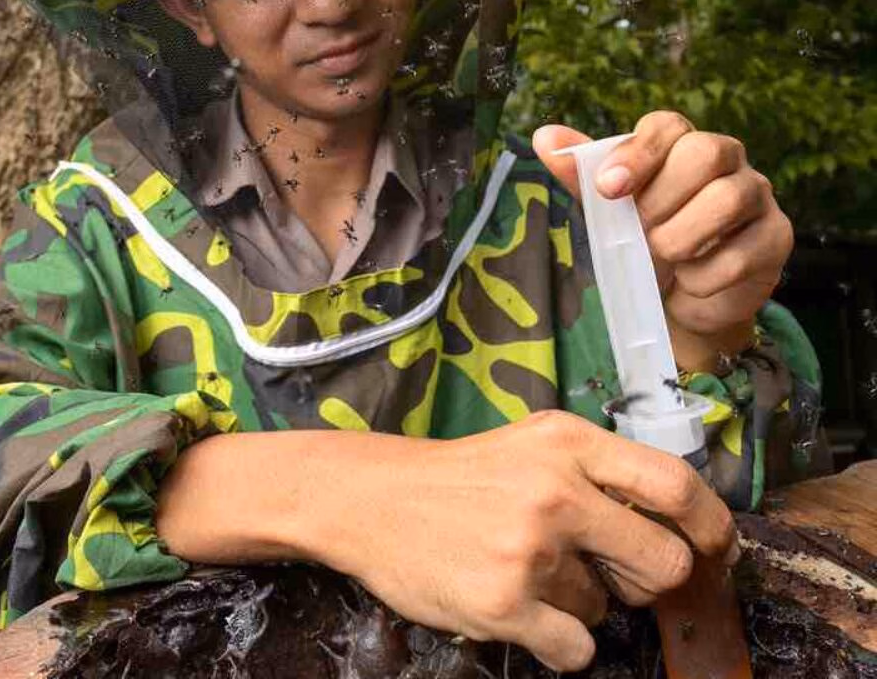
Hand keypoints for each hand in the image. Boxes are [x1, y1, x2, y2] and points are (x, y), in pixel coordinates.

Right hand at [319, 412, 739, 672]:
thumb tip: (676, 528)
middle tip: (609, 570)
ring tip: (528, 572)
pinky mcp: (504, 605)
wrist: (374, 499)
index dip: (710, 524)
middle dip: (645, 578)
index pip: (673, 485)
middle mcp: (556, 491)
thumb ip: (599, 471)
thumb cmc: (463, 474)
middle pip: (661, 561)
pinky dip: (559, 640)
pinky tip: (521, 607)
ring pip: (607, 608)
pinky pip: (576, 649)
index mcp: (567, 442)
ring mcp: (530, 550)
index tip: (716, 548)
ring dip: (580, 602)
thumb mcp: (533, 444)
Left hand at [532, 111, 793, 364]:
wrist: (677, 298)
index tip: (607, 189)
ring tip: (663, 258)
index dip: (637, 154)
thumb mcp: (607, 209)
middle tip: (639, 233)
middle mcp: (726, 159)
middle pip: (705, 152)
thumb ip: (581, 174)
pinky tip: (690, 283)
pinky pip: (743, 252)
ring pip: (729, 198)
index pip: (668, 126)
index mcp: (681, 144)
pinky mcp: (776, 237)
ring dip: (682, 237)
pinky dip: (704, 277)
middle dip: (660, 200)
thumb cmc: (642, 240)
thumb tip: (543, 138)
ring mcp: (757, 195)